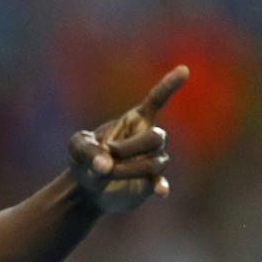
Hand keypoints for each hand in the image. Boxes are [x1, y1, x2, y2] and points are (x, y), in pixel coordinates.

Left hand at [68, 65, 187, 212]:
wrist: (87, 188)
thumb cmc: (84, 159)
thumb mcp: (77, 147)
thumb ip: (87, 151)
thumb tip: (104, 166)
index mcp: (133, 121)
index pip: (156, 100)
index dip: (169, 86)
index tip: (184, 69)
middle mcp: (147, 139)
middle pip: (157, 137)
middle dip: (131, 148)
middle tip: (107, 155)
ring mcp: (151, 160)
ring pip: (156, 161)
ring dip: (128, 169)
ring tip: (106, 174)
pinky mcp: (150, 182)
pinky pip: (159, 180)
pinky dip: (160, 185)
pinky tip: (160, 192)